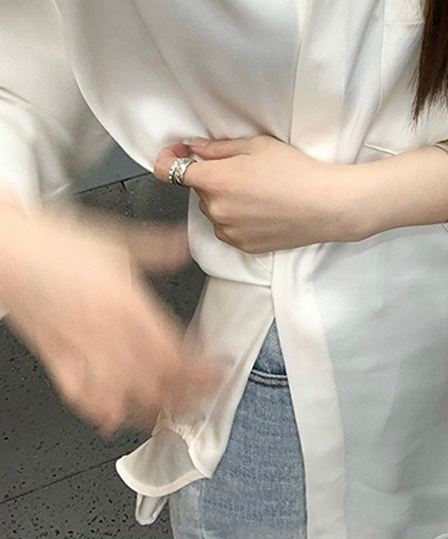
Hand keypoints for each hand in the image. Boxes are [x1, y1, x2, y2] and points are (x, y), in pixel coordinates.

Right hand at [0, 203, 221, 438]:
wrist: (7, 252)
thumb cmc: (54, 244)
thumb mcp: (119, 238)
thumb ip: (159, 246)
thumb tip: (185, 245)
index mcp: (127, 305)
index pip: (174, 350)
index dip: (200, 369)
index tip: (218, 373)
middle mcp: (106, 334)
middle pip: (154, 380)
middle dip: (185, 395)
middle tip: (205, 399)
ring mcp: (79, 351)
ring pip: (122, 394)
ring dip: (150, 410)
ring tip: (173, 417)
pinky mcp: (55, 359)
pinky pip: (78, 395)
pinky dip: (99, 411)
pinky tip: (113, 418)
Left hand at [154, 136, 359, 253]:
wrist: (328, 205)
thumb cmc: (299, 173)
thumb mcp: (258, 146)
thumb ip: (218, 147)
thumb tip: (194, 148)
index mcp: (216, 180)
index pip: (170, 172)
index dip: (170, 159)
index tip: (178, 155)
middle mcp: (216, 209)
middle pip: (200, 189)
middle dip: (214, 178)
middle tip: (246, 170)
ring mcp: (229, 231)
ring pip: (215, 210)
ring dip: (226, 200)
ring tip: (261, 192)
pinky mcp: (244, 246)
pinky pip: (229, 229)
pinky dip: (239, 219)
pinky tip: (264, 209)